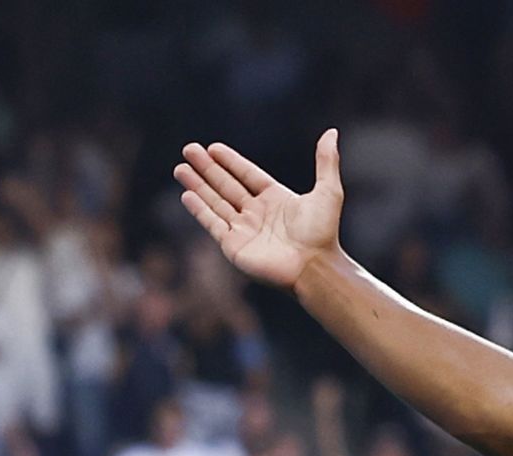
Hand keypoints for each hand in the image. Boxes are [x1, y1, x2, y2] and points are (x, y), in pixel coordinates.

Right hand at [175, 135, 346, 290]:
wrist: (314, 267)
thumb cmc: (323, 232)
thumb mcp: (328, 191)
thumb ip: (326, 161)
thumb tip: (331, 132)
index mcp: (276, 199)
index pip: (247, 175)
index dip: (230, 161)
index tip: (213, 148)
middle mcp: (258, 213)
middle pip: (227, 186)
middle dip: (207, 168)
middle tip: (188, 149)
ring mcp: (244, 230)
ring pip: (215, 202)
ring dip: (198, 185)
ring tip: (180, 169)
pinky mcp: (234, 246)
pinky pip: (213, 224)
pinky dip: (199, 210)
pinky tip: (187, 195)